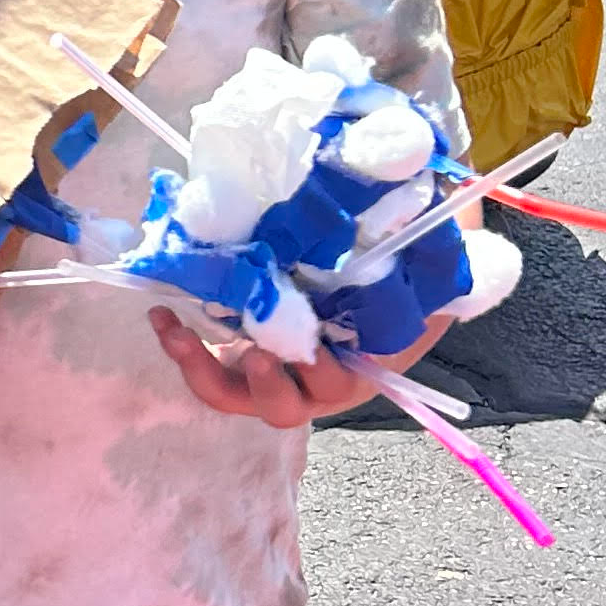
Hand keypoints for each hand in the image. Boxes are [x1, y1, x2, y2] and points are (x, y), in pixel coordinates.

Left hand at [150, 205, 478, 426]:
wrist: (366, 269)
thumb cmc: (395, 264)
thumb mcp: (414, 254)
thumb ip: (422, 242)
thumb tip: (442, 200)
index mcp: (363, 367)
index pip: (343, 382)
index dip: (327, 375)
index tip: (315, 354)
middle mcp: (316, 382)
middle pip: (288, 406)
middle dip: (268, 385)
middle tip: (255, 353)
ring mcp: (274, 374)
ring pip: (237, 396)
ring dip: (205, 371)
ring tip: (178, 334)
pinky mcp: (238, 359)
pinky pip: (209, 370)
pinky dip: (184, 348)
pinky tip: (162, 314)